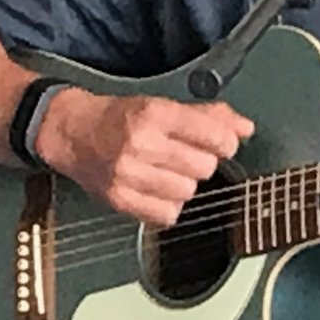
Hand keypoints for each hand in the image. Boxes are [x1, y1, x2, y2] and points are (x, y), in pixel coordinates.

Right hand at [32, 87, 254, 226]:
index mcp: (153, 113)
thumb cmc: (120, 118)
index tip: (220, 144)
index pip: (214, 136)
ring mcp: (128, 174)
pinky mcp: (120, 200)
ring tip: (166, 171)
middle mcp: (140, 143)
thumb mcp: (162, 105)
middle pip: (204, 167)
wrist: (73, 133)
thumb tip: (246, 129)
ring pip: (188, 192)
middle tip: (183, 155)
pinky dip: (168, 205)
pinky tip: (156, 189)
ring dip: (184, 184)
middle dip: (201, 162)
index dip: (225, 143)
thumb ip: (208, 115)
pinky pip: (168, 214)